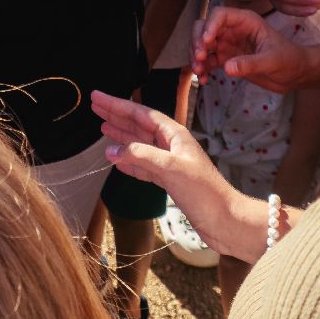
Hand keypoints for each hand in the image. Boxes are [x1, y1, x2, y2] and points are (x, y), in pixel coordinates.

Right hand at [92, 90, 237, 249]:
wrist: (224, 221)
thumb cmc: (204, 192)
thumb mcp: (170, 168)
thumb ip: (140, 155)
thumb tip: (112, 149)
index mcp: (174, 135)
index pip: (141, 114)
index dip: (118, 105)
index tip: (98, 98)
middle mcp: (171, 146)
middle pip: (138, 125)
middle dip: (117, 115)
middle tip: (95, 106)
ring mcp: (169, 164)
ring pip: (139, 145)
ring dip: (121, 136)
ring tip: (102, 128)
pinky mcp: (168, 181)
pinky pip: (142, 166)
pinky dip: (128, 161)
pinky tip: (117, 160)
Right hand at [192, 6, 310, 91]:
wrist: (295, 74)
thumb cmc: (289, 60)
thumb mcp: (272, 61)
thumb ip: (250, 63)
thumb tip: (227, 67)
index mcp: (245, 21)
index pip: (220, 15)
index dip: (209, 25)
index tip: (206, 42)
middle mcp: (233, 30)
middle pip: (205, 27)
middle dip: (197, 41)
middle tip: (199, 58)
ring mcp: (228, 44)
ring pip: (202, 44)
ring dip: (196, 56)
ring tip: (199, 71)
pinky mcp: (226, 59)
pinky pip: (208, 61)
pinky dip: (203, 69)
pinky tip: (204, 80)